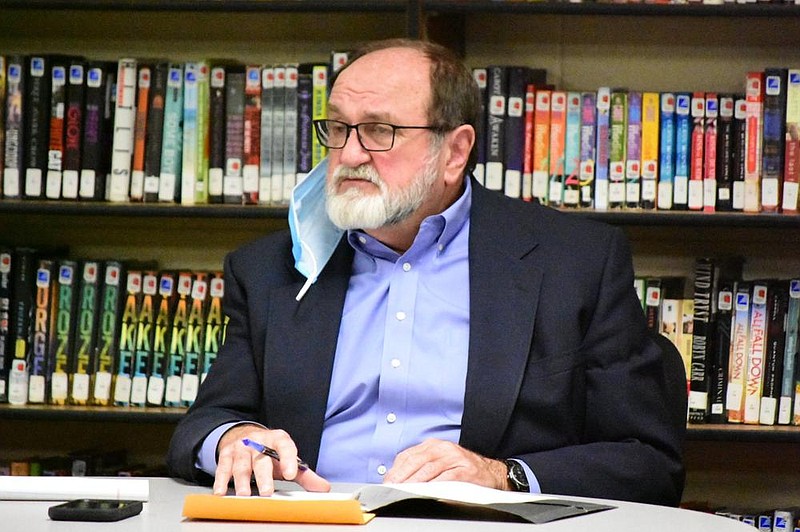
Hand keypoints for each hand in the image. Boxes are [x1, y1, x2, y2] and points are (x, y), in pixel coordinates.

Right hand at [213, 424, 330, 495]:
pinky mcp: (226, 454)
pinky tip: (221, 493)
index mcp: (278, 439)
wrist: (245, 436)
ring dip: (242, 481)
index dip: (288, 459)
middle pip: (261, 459)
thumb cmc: (270, 452)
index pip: (285, 446)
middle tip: (267, 492)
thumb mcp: (287, 460)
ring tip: (244, 496)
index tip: (291, 474)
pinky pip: (222, 468)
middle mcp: (258, 441)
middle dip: (264, 476)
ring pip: (241, 465)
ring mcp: (241, 447)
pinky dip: (221, 481)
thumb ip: (305, 475)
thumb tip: (324, 488)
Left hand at [383, 438, 508, 489]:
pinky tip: (426, 492)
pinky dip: (435, 485)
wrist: (490, 473)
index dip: (395, 470)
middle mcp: (442, 448)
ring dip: (414, 482)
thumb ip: (420, 467)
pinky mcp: (465, 470)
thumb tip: (397, 479)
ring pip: (429, 469)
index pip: (408, 456)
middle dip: (402, 476)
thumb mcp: (439, 462)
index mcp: (433, 445)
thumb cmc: (461, 470)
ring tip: (404, 491)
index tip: (387, 482)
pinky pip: (446, 478)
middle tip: (392, 488)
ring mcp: (454, 458)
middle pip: (416, 461)